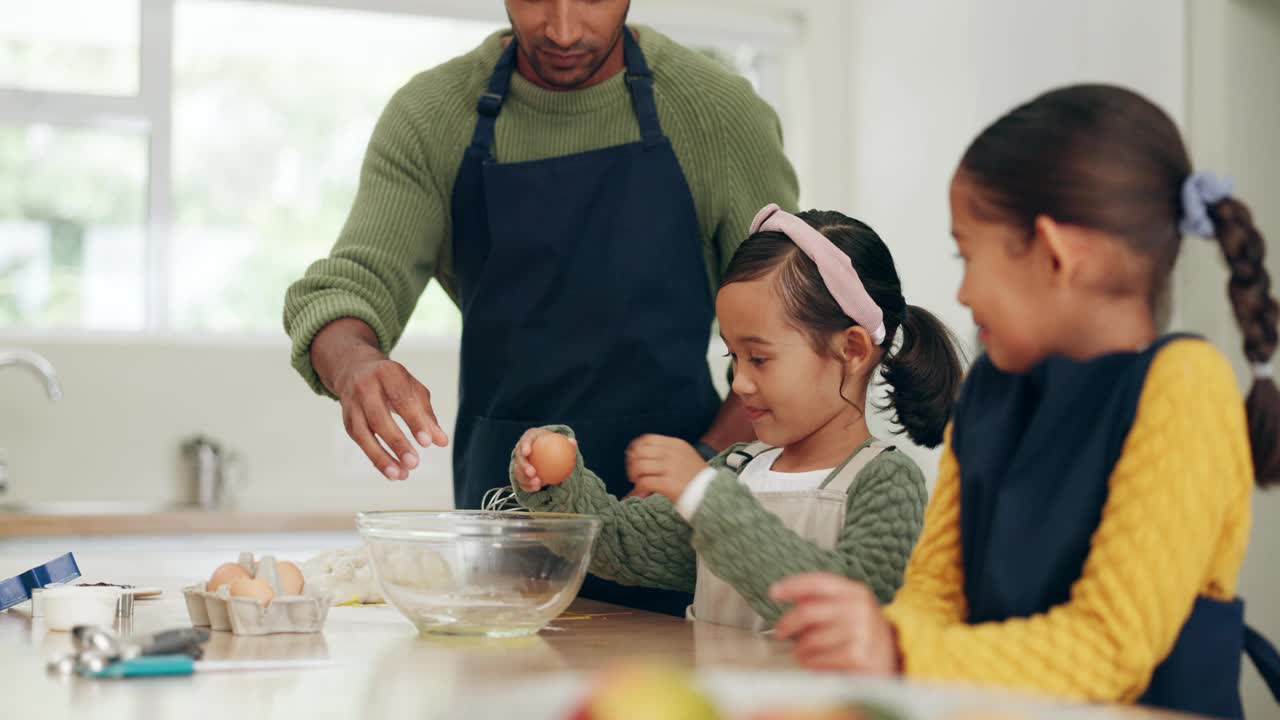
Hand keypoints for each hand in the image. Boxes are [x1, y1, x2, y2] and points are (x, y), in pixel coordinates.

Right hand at [314, 319, 448, 480]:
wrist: (355, 369)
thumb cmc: (392, 382)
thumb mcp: (413, 389)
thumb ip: (427, 415)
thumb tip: (441, 441)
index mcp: (387, 373)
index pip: (401, 399)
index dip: (414, 421)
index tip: (427, 443)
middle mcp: (365, 387)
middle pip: (378, 418)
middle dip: (397, 442)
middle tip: (414, 463)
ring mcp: (352, 404)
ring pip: (363, 433)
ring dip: (381, 457)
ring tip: (401, 475)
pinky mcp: (347, 419)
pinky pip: (359, 441)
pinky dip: (375, 458)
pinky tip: (391, 471)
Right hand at [513, 427, 576, 491]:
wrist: (548, 453)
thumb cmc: (555, 445)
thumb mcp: (562, 442)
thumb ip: (568, 443)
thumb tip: (573, 442)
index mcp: (530, 438)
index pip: (525, 440)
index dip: (524, 445)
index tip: (528, 452)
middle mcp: (521, 449)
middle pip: (519, 457)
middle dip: (523, 466)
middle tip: (532, 473)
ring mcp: (519, 462)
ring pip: (518, 471)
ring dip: (525, 479)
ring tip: (537, 484)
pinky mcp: (520, 473)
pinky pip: (522, 481)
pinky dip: (528, 485)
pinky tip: (536, 488)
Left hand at [625, 435, 707, 501]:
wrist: (713, 493)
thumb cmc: (697, 478)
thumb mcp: (685, 456)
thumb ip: (666, 453)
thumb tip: (638, 455)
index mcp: (676, 444)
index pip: (647, 439)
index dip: (636, 449)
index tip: (633, 459)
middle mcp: (672, 453)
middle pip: (640, 452)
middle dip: (632, 464)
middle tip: (634, 475)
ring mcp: (671, 467)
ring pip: (639, 466)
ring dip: (635, 477)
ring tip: (639, 484)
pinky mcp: (669, 483)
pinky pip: (644, 482)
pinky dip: (639, 488)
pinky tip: (642, 493)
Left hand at [771, 573, 900, 674]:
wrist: (893, 660)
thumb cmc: (863, 633)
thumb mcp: (849, 608)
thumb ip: (823, 600)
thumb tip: (792, 595)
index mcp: (856, 592)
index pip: (817, 582)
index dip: (792, 585)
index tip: (774, 592)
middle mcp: (859, 609)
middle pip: (807, 612)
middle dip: (787, 623)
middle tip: (781, 632)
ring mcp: (860, 633)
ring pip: (810, 639)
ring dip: (800, 649)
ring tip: (804, 651)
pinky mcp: (857, 656)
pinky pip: (818, 659)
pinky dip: (810, 663)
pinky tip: (816, 662)